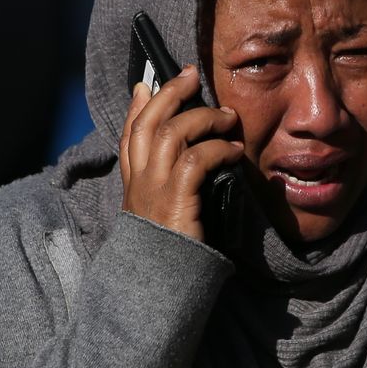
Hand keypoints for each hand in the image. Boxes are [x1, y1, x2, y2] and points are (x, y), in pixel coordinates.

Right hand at [119, 65, 244, 240]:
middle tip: (192, 75)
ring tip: (228, 117)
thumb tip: (193, 164)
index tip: (148, 84)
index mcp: (134, 185)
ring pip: (172, 132)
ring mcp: (154, 190)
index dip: (139, 106)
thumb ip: (171, 189)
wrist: (157, 292)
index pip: (130, 134)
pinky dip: (219, 149)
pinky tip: (236, 152)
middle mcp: (139, 182)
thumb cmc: (171, 255)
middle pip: (148, 122)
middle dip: (170, 93)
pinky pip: (196, 159)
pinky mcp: (176, 202)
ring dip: (203, 117)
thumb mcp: (164, 215)